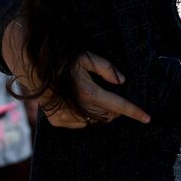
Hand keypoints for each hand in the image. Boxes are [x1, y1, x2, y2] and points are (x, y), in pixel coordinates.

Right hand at [1, 21, 150, 127]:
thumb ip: (106, 68)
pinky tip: (76, 102)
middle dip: (114, 109)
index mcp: (90, 92)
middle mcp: (80, 108)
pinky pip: (80, 123)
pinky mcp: (59, 122)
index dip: (135, 112)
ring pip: (95, 120)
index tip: (148, 118)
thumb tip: (122, 81)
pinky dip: (83, 116)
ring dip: (99, 112)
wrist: (33, 72)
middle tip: (109, 94)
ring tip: (89, 95)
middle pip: (108, 115)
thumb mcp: (86, 57)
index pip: (118, 106)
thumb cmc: (62, 62)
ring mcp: (68, 118)